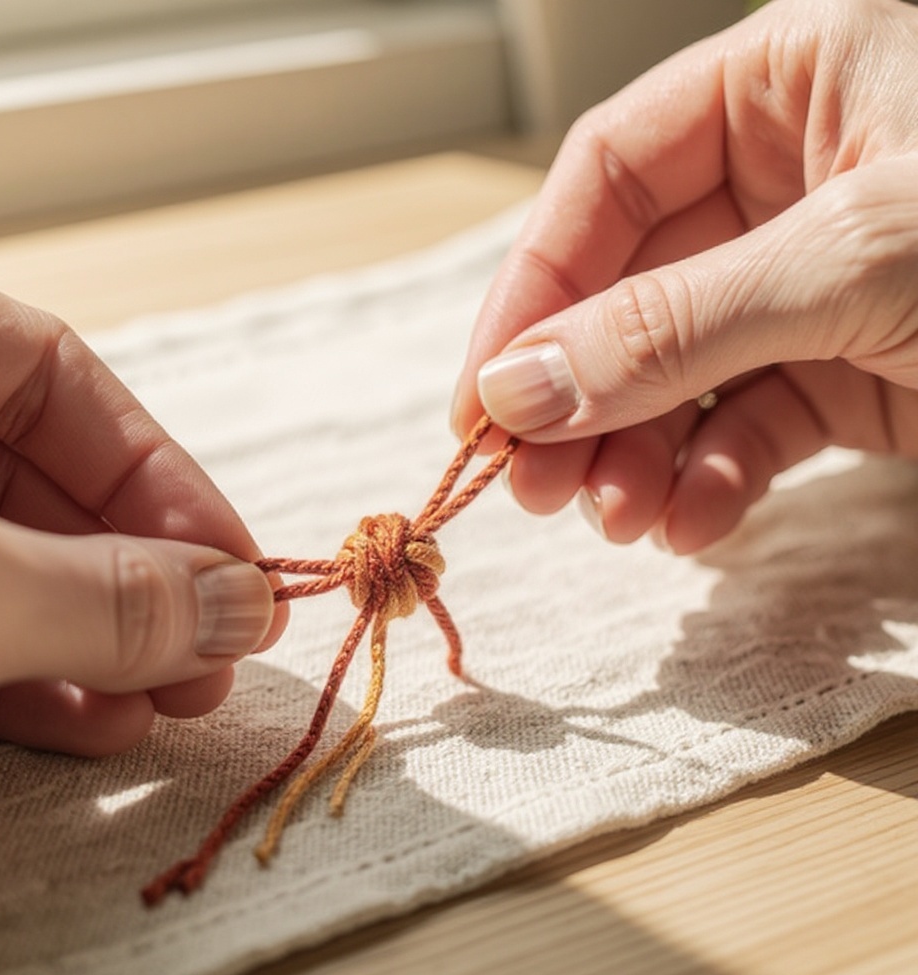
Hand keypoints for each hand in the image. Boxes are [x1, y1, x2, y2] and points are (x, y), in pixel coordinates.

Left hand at [0, 253, 284, 754]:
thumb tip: (243, 607)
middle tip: (219, 651)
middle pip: (37, 478)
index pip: (45, 369)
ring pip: (1, 567)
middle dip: (140, 576)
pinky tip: (99, 724)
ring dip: (102, 641)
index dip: (158, 468)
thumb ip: (104, 592)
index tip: (235, 565)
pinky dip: (30, 684)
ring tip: (174, 700)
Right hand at [452, 0, 917, 553]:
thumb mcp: (860, 257)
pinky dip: (715, 482)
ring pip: (683, 371)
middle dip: (577, 394)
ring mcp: (821, 286)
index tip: (482, 398)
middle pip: (632, 289)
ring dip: (636, 453)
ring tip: (615, 522)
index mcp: (791, 81)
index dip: (531, 290)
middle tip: (531, 486)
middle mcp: (795, 178)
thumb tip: (516, 391)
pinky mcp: (860, 373)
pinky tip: (691, 525)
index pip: (607, 180)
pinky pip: (755, 425)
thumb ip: (676, 325)